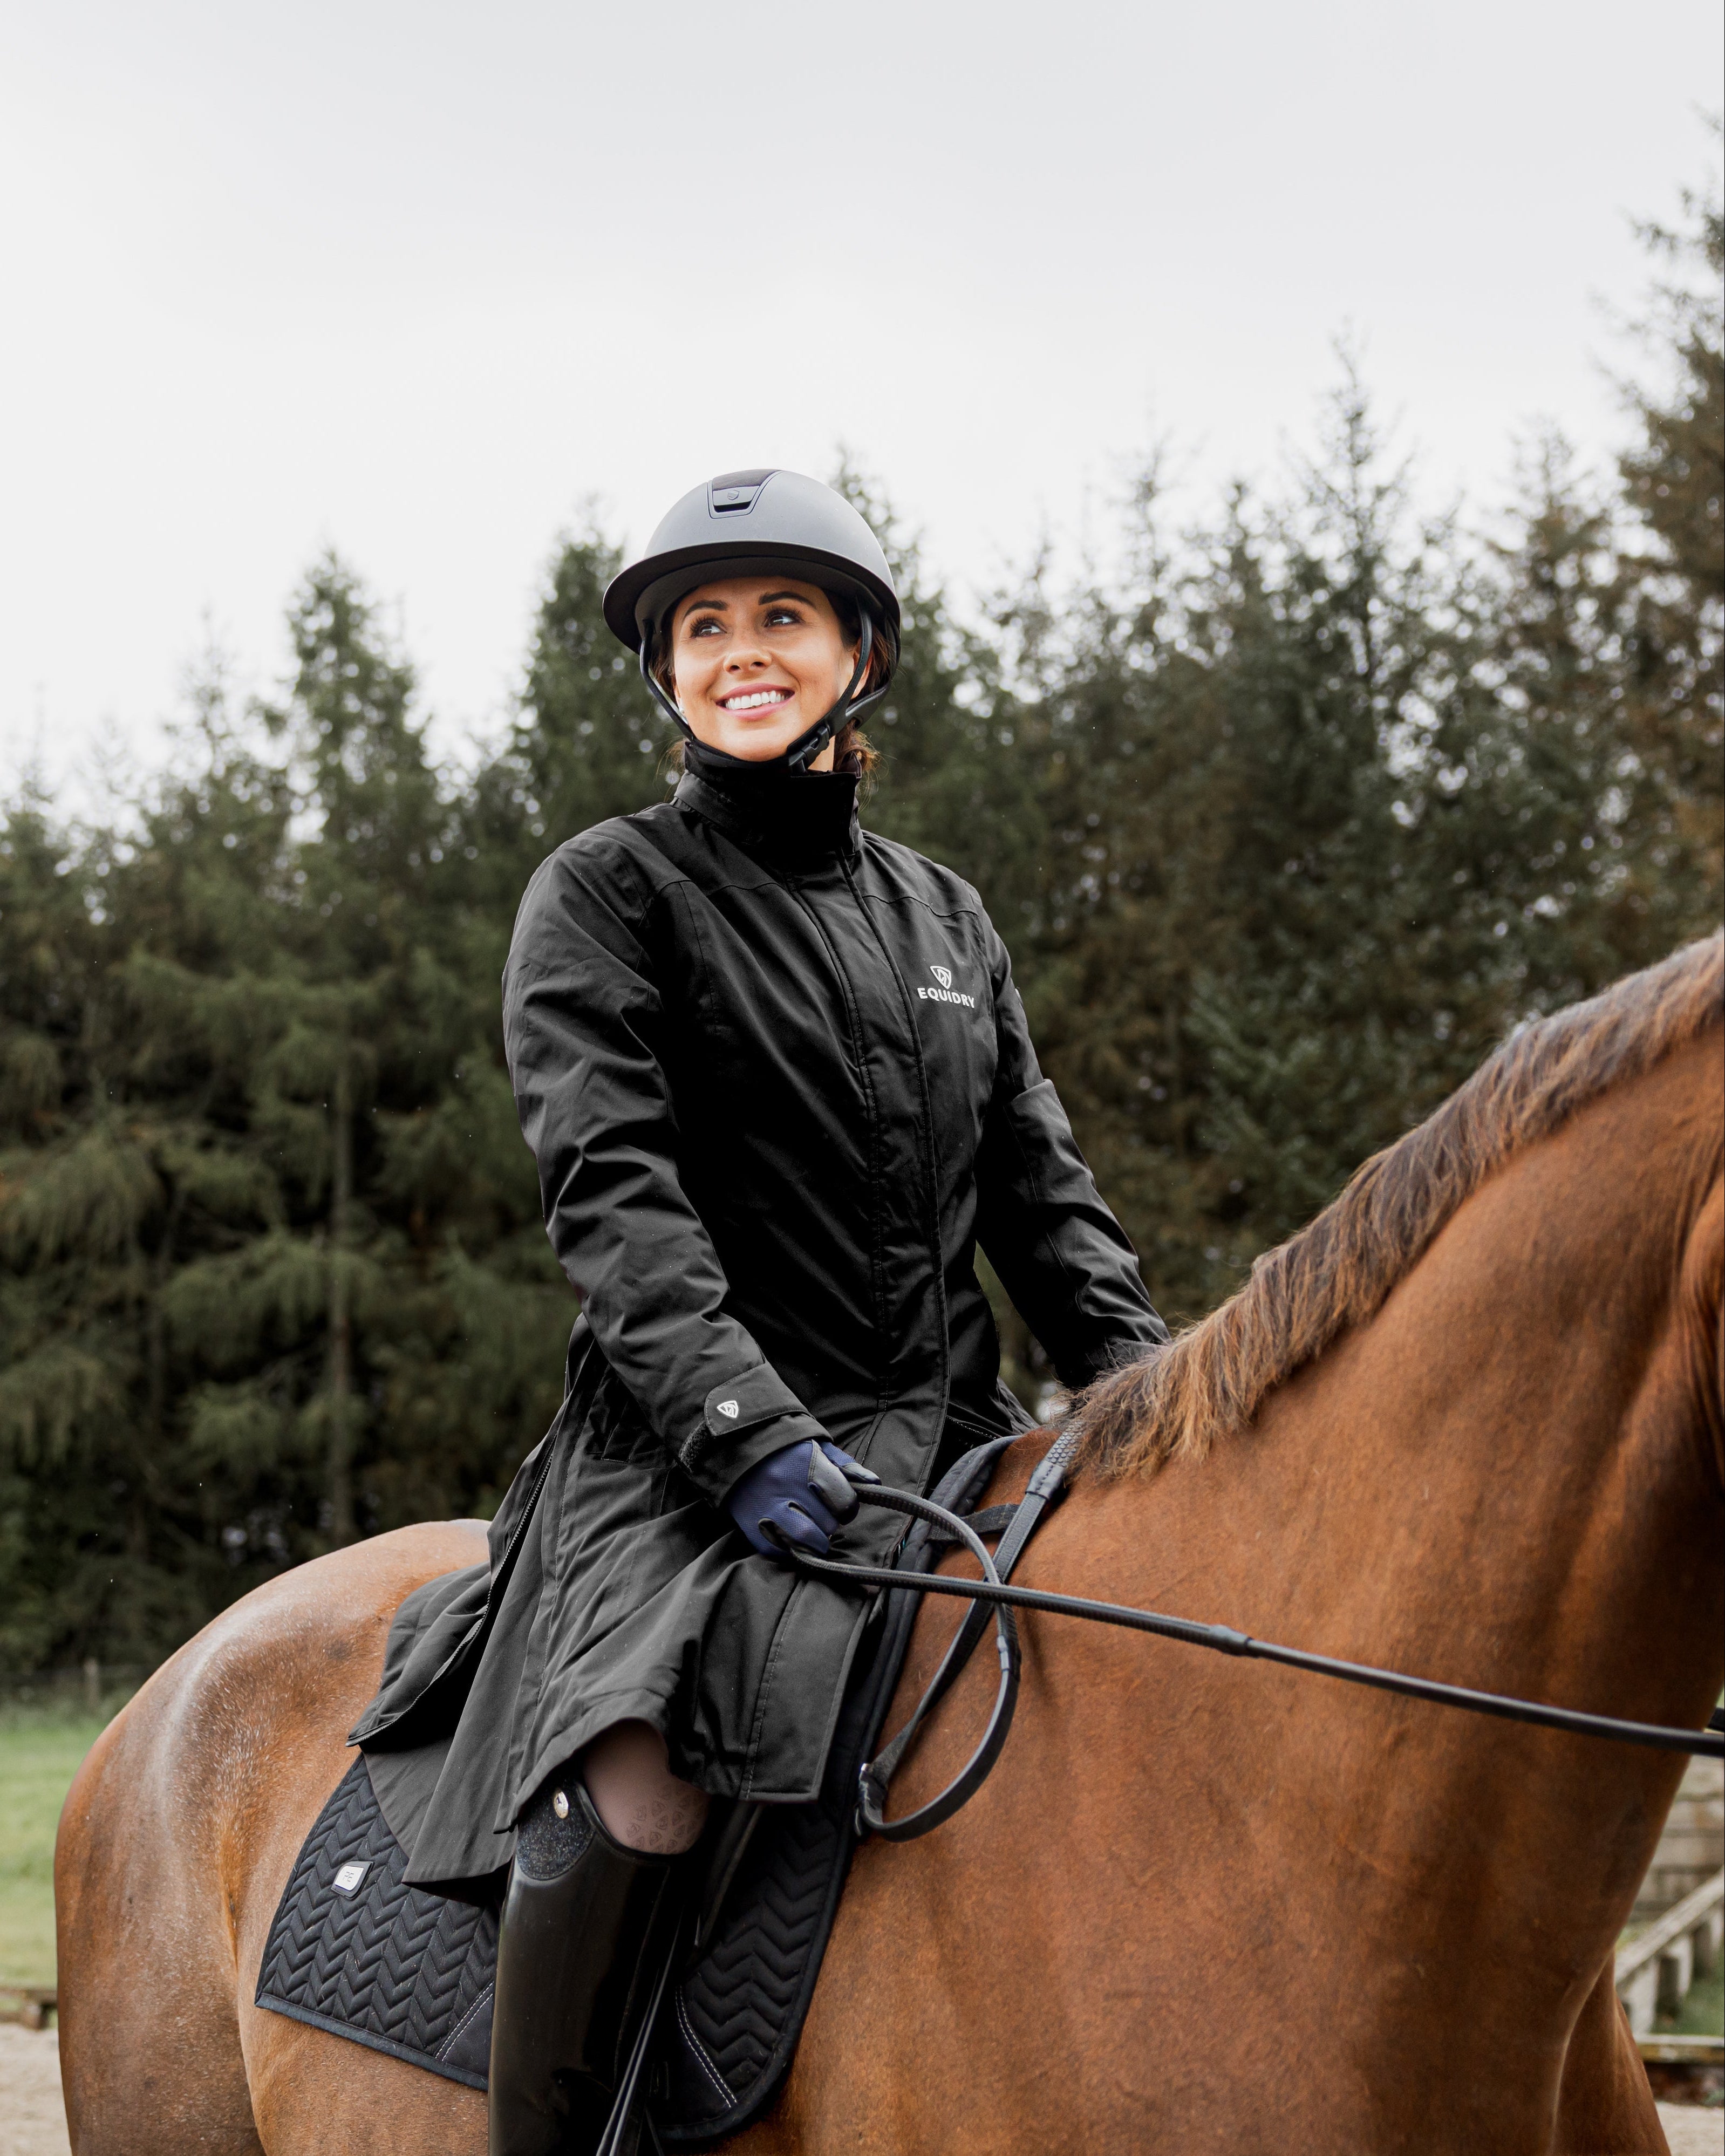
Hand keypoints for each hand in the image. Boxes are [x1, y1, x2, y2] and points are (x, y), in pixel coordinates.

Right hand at [725, 1439, 877, 1560]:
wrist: (734, 1446)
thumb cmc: (784, 1448)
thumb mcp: (817, 1446)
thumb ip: (846, 1465)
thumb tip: (873, 1484)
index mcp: (808, 1464)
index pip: (845, 1502)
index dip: (846, 1506)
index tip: (839, 1503)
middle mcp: (787, 1486)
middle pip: (827, 1524)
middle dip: (829, 1522)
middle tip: (821, 1514)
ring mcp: (766, 1507)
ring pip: (804, 1540)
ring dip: (814, 1540)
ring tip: (810, 1530)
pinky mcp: (750, 1525)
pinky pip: (778, 1551)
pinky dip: (788, 1549)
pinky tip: (788, 1536)